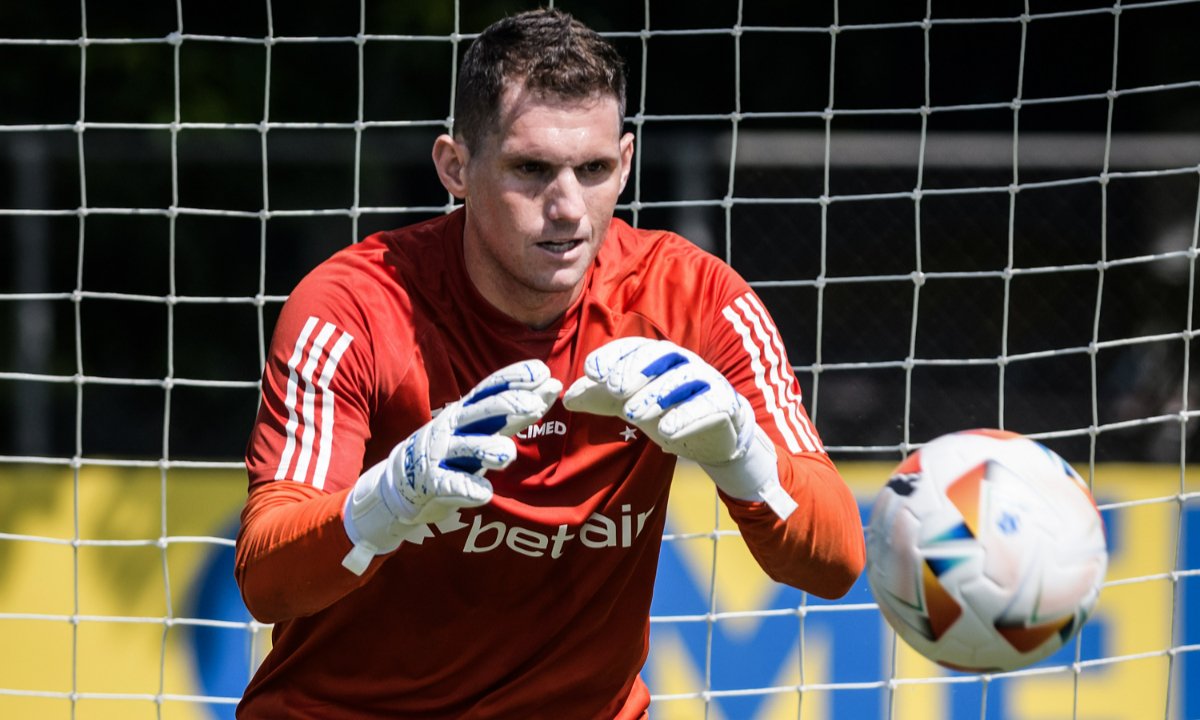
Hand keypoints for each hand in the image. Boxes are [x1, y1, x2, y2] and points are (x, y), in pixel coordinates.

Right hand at [342, 360, 561, 573]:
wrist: (402, 481)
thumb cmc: (455, 449)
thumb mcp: (484, 426)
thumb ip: (517, 411)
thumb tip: (553, 385)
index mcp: (466, 410)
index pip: (491, 387)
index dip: (514, 378)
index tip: (542, 372)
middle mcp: (453, 426)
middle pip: (480, 411)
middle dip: (506, 406)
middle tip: (533, 406)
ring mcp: (440, 453)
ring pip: (466, 447)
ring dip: (487, 448)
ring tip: (508, 454)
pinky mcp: (432, 482)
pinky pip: (450, 483)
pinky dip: (467, 488)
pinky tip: (484, 493)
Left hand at [563, 337, 796, 518]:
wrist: (713, 434)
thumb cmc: (668, 410)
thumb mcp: (628, 403)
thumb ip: (600, 397)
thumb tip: (568, 397)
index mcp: (658, 357)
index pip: (634, 347)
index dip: (612, 355)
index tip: (590, 370)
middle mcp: (682, 363)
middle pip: (659, 357)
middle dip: (634, 370)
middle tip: (612, 389)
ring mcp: (706, 381)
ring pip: (683, 379)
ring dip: (656, 395)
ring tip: (632, 414)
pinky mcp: (724, 404)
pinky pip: (708, 406)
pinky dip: (686, 417)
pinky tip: (666, 433)